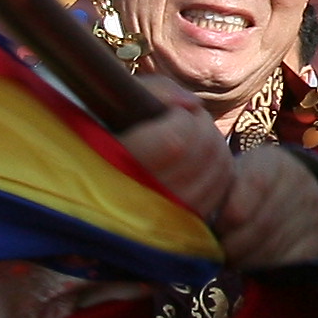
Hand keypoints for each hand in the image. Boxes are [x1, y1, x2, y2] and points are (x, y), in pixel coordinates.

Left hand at [114, 81, 317, 267]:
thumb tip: (172, 199)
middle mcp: (299, 184)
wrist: (307, 188)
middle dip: (230, 243)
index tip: (214, 225)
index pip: (253, 185)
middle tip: (212, 250)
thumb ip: (211, 178)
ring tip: (228, 258)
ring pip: (271, 248)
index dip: (229, 213)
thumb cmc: (254, 180)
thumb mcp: (238, 169)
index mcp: (272, 163)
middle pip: (259, 224)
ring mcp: (313, 212)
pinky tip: (251, 263)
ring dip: (244, 259)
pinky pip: (287, 262)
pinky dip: (264, 267)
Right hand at [115, 81, 231, 213]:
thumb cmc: (109, 128)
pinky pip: (221, 192)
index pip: (174, 142)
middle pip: (202, 155)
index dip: (183, 120)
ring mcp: (165, 218)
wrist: (96, 177)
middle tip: (187, 118)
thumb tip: (192, 104)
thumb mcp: (123, 99)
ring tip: (193, 136)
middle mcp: (140, 201)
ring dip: (214, 145)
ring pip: (217, 174)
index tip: (172, 114)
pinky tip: (199, 158)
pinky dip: (219, 168)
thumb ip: (158, 92)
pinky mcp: (184, 225)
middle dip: (203, 127)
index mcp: (116, 166)